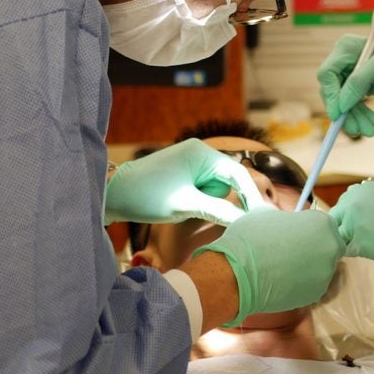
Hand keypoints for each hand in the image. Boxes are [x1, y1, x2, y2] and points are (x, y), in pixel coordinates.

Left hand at [104, 138, 265, 225]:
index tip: (261, 216)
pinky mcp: (183, 172)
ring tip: (180, 207)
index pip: (238, 174)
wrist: (112, 194)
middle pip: (226, 183)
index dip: (251, 196)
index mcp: (203, 153)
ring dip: (204, 202)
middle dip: (216, 200)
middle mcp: (200, 153)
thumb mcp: (185, 205)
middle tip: (198, 212)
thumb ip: (219, 210)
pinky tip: (178, 204)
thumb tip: (246, 221)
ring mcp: (190, 162)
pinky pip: (201, 188)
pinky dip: (196, 200)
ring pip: (213, 189)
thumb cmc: (147, 196)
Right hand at [194, 208, 343, 325]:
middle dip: (315, 250)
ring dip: (308, 269)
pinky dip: (301, 285)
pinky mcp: (317, 294)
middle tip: (293, 253)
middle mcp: (331, 246)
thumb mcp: (268, 215)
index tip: (298, 236)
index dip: (311, 231)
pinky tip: (283, 283)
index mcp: (323, 222)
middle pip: (329, 247)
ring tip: (284, 270)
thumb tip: (287, 224)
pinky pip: (312, 286)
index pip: (325, 226)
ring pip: (321, 269)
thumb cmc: (251, 238)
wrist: (238, 274)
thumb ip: (287, 219)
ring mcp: (326, 272)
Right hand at [317, 36, 373, 136]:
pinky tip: (371, 122)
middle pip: (333, 90)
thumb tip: (341, 105)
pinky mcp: (356, 85)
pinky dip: (359, 115)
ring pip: (342, 101)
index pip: (327, 73)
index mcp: (346, 48)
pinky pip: (351, 104)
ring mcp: (349, 73)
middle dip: (345, 112)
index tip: (338, 115)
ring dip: (353, 118)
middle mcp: (343, 59)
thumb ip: (359, 81)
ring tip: (369, 131)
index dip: (331, 95)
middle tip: (357, 130)